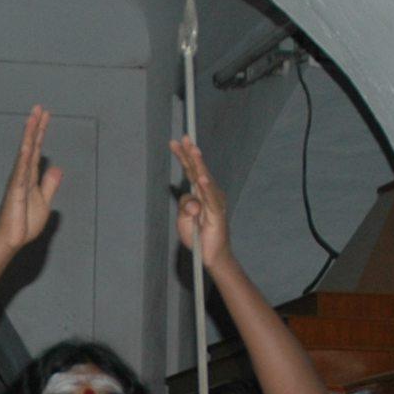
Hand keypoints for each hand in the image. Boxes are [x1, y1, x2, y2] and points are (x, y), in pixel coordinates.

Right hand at [0, 107, 62, 254]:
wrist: (12, 240)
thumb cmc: (24, 222)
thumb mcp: (44, 202)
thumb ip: (49, 184)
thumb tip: (57, 168)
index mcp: (30, 176)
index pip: (37, 150)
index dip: (41, 132)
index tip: (45, 115)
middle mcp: (23, 174)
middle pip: (31, 145)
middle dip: (35, 126)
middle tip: (39, 107)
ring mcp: (18, 180)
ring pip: (25, 152)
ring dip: (29, 135)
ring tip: (33, 117)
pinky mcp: (15, 190)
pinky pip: (21, 170)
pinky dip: (25, 156)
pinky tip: (28, 144)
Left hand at [169, 136, 231, 270]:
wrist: (211, 255)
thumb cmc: (198, 235)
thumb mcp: (183, 219)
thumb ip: (185, 206)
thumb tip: (193, 202)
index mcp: (199, 193)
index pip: (190, 170)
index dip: (183, 156)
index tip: (175, 142)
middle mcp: (209, 194)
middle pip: (198, 170)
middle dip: (191, 153)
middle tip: (185, 138)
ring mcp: (214, 203)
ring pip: (205, 180)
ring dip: (199, 165)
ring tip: (194, 151)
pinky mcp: (217, 215)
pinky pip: (210, 199)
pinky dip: (206, 188)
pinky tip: (202, 178)